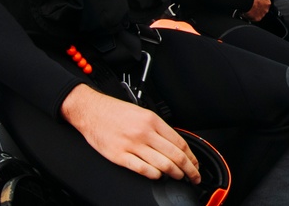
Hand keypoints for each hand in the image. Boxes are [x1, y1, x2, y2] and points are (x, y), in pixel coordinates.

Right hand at [60, 84, 199, 183]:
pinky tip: (158, 176)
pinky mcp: (119, 156)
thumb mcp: (143, 113)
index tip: (195, 163)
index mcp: (153, 121)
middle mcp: (145, 133)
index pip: (179, 142)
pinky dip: (154, 174)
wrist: (92, 112)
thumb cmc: (116, 112)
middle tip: (194, 175)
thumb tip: (174, 144)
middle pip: (175, 155)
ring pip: (162, 163)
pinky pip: (142, 169)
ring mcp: (132, 145)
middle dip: (188, 168)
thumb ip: (158, 128)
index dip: (191, 156)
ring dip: (175, 173)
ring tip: (179, 177)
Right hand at [243, 0, 270, 21]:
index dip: (260, 4)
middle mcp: (266, 9)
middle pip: (262, 10)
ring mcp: (262, 14)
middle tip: (251, 7)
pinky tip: (246, 13)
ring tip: (248, 10)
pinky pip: (253, 19)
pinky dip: (250, 17)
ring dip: (254, 13)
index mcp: (268, 2)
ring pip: (258, 15)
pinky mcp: (256, 19)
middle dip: (257, 9)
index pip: (266, 5)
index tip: (256, 4)